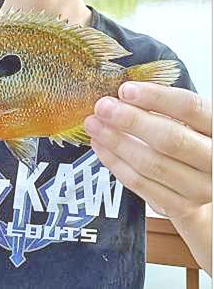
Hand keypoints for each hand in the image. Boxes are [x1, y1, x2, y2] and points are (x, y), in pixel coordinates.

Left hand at [84, 82, 211, 272]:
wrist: (204, 184)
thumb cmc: (192, 142)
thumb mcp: (188, 120)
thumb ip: (162, 107)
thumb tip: (122, 94)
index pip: (189, 107)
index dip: (155, 97)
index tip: (125, 90)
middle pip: (170, 139)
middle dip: (131, 121)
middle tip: (102, 107)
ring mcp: (200, 188)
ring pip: (152, 164)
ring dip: (117, 142)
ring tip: (94, 125)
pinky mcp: (182, 207)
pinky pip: (141, 185)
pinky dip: (116, 164)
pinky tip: (101, 147)